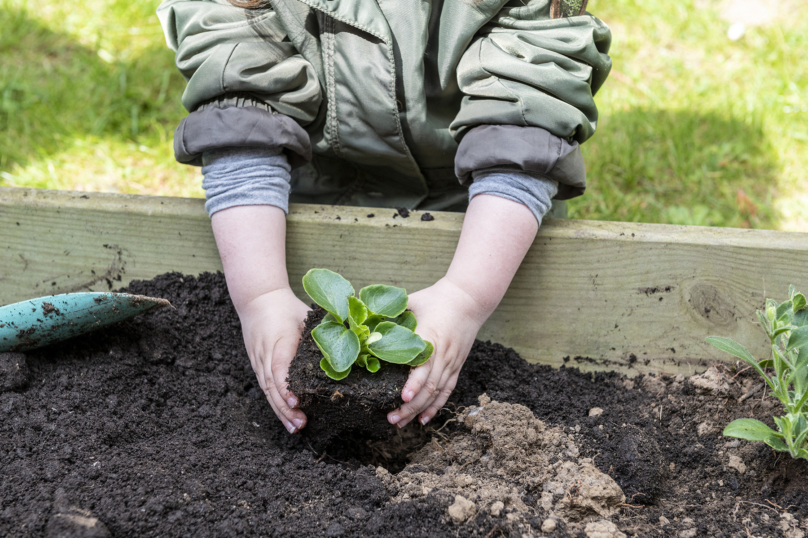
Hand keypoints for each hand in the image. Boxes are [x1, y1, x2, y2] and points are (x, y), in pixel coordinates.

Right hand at [239, 287, 310, 433]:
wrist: (258, 299)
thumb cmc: (287, 307)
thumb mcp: (305, 316)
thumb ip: (321, 332)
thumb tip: (352, 345)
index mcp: (279, 338)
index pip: (279, 366)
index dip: (287, 387)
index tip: (298, 402)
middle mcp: (265, 353)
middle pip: (273, 385)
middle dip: (286, 408)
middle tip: (301, 423)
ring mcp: (259, 361)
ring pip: (268, 391)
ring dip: (281, 411)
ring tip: (295, 428)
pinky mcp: (258, 366)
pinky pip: (266, 388)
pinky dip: (276, 405)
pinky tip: (287, 418)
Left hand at [386, 277, 486, 427]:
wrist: (469, 298)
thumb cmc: (436, 298)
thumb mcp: (413, 300)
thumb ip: (391, 311)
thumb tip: (363, 318)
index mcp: (430, 336)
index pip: (424, 365)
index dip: (414, 383)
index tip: (402, 397)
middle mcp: (442, 353)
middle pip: (429, 386)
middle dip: (410, 405)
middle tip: (391, 418)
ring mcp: (451, 361)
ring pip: (437, 392)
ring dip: (419, 410)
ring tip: (400, 423)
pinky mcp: (456, 365)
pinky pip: (447, 390)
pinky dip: (436, 406)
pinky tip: (424, 419)